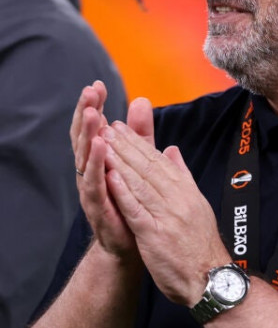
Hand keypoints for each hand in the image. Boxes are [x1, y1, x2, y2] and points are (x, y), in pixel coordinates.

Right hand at [70, 84, 153, 259]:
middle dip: (86, 114)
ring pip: (85, 157)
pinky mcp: (97, 206)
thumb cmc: (134, 200)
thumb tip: (142, 101)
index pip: (94, 127)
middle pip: (84, 137)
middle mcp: (91, 170)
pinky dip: (96, 165)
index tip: (98, 85)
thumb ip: (140, 133)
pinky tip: (99, 148)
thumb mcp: (140, 160)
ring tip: (93, 114)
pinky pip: (93, 182)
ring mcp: (91, 188)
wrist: (134, 243)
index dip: (95, 106)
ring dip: (88, 134)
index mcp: (100, 159)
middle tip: (90, 93)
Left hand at [102, 121, 229, 305]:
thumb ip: (183, 177)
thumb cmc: (200, 246)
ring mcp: (167, 215)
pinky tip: (110, 177)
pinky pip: (136, 209)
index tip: (122, 128)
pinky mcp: (155, 234)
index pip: (159, 161)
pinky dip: (123, 192)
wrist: (210, 278)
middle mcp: (178, 199)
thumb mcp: (197, 205)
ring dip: (120, 162)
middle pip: (148, 167)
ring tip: (104, 144)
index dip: (139, 143)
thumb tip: (173, 151)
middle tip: (107, 128)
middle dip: (126, 146)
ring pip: (140, 183)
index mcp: (186, 191)